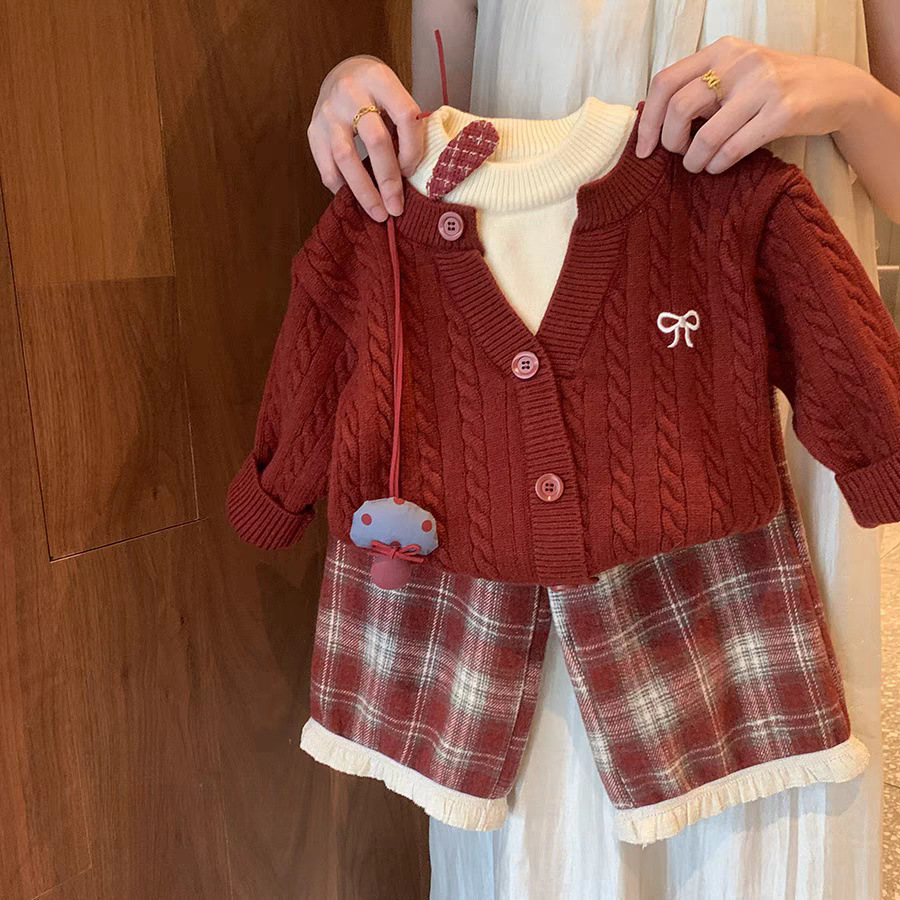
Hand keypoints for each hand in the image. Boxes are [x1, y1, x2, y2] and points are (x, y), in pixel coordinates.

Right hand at [308, 55, 424, 219]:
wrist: (341, 73)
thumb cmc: (376, 92)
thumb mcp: (395, 95)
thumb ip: (404, 127)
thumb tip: (411, 175)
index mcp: (380, 79)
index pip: (405, 116)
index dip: (413, 148)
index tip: (412, 171)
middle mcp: (351, 93)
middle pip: (375, 140)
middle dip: (389, 179)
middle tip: (397, 208)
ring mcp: (328, 112)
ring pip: (346, 157)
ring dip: (364, 191)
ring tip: (378, 213)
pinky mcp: (313, 130)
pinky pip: (327, 168)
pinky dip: (342, 188)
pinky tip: (355, 200)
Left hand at [636, 36, 867, 173]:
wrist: (833, 88)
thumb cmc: (771, 88)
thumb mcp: (735, 75)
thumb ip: (700, 89)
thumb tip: (654, 126)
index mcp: (720, 51)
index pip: (665, 82)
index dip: (648, 120)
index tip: (644, 150)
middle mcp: (739, 62)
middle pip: (679, 108)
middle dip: (671, 141)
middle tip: (680, 155)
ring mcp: (762, 86)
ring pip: (705, 136)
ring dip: (694, 161)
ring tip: (699, 165)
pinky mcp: (782, 113)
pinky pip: (732, 149)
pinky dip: (717, 166)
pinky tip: (718, 167)